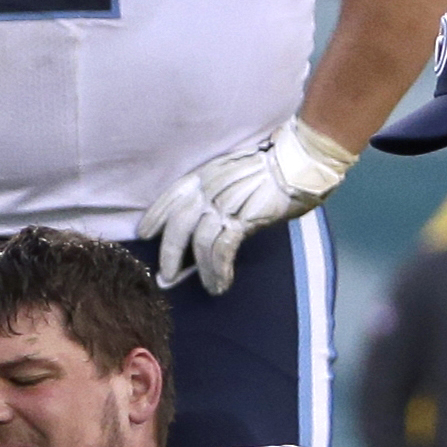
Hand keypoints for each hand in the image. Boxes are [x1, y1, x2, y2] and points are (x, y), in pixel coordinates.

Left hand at [137, 115, 356, 295]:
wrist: (301, 160)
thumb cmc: (275, 167)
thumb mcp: (235, 173)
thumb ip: (217, 191)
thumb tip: (205, 220)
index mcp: (206, 173)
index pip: (172, 196)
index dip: (156, 216)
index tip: (144, 233)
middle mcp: (210, 187)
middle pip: (179, 224)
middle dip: (169, 253)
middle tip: (165, 277)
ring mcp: (225, 202)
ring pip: (199, 242)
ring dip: (198, 269)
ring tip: (203, 285)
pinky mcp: (243, 218)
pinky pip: (221, 250)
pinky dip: (218, 270)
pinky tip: (219, 284)